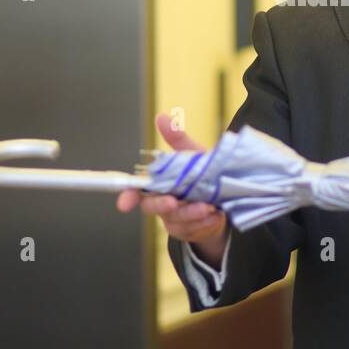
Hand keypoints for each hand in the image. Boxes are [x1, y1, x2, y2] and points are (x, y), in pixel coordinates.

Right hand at [116, 112, 228, 259]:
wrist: (224, 200)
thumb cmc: (202, 176)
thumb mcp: (193, 155)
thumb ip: (177, 139)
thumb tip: (162, 118)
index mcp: (159, 184)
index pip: (136, 191)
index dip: (127, 197)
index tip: (124, 204)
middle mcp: (163, 202)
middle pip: (153, 207)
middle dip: (162, 205)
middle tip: (174, 201)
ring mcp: (175, 219)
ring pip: (176, 220)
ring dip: (191, 214)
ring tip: (208, 207)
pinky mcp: (190, 230)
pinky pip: (193, 230)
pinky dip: (206, 223)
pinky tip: (216, 216)